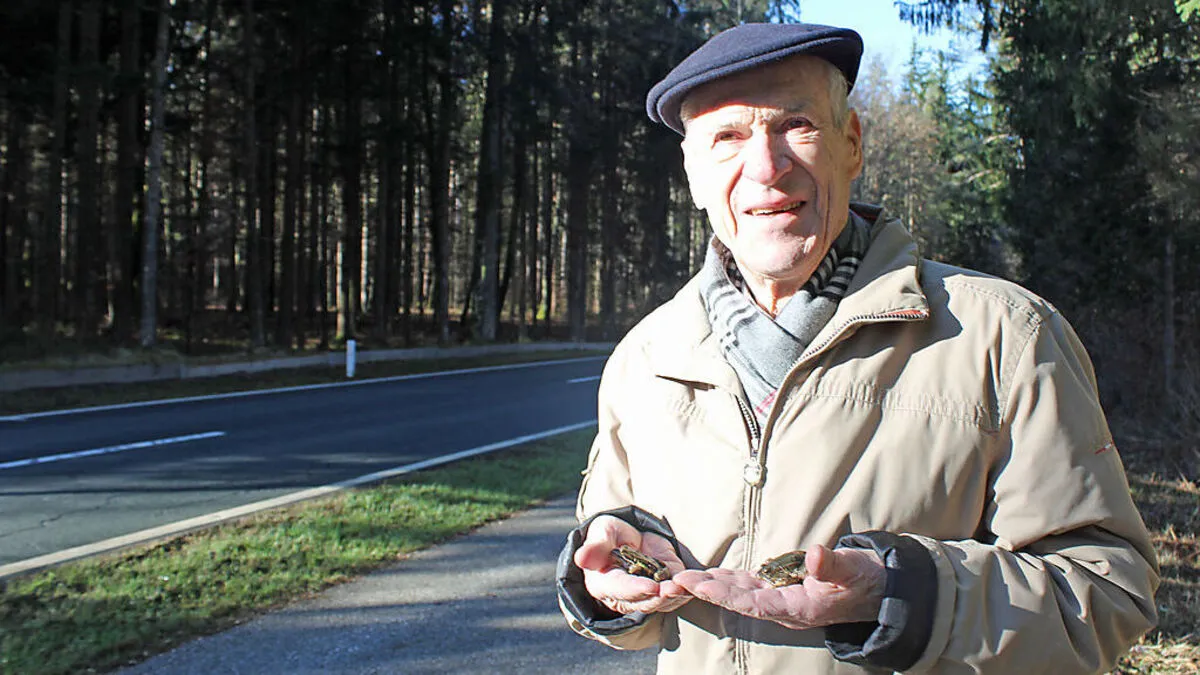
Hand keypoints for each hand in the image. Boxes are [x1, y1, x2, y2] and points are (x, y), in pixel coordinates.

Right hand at [574, 515, 691, 615]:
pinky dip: (685, 592)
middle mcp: (625, 596)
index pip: (621, 590)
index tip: (651, 587)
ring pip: (661, 602)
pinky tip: (694, 585)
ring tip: (686, 588)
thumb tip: (581, 559)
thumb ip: (596, 546)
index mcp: (604, 584)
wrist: (627, 539)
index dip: (636, 589)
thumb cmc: (609, 535)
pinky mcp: (664, 588)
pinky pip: (675, 595)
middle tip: (674, 589)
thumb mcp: (601, 533)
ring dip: (675, 596)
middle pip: (644, 601)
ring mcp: (646, 595)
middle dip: (660, 596)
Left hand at [673, 544, 884, 630]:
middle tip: (677, 581)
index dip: (725, 594)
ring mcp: (782, 599)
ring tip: (684, 578)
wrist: (879, 589)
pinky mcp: (782, 590)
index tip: (700, 586)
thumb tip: (817, 555)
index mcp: (799, 608)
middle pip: (739, 600)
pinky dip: (728, 580)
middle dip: (708, 590)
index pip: (754, 603)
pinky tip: (711, 575)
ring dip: (713, 586)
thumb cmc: (865, 579)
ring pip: (740, 593)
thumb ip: (833, 565)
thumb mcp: (853, 570)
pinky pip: (749, 587)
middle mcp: (785, 607)